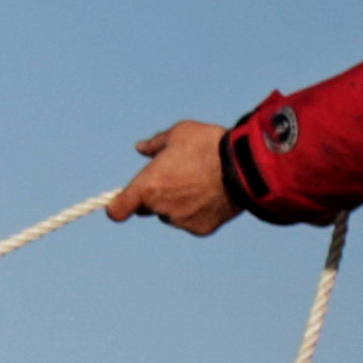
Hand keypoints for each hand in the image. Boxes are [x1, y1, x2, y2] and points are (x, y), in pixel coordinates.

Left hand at [110, 119, 239, 235]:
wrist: (245, 166)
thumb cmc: (208, 145)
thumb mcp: (179, 133)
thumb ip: (156, 144)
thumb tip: (140, 148)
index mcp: (147, 187)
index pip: (117, 210)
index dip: (117, 206)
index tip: (120, 201)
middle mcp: (160, 208)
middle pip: (148, 207)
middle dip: (155, 196)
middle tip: (177, 177)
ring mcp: (180, 221)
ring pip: (172, 214)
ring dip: (178, 203)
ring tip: (201, 181)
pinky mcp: (200, 229)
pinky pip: (193, 221)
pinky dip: (199, 211)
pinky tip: (213, 194)